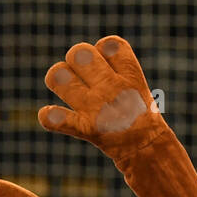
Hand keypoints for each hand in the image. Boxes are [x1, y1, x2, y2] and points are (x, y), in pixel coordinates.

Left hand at [38, 36, 163, 156]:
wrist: (146, 152)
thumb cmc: (139, 116)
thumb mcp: (136, 86)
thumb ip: (114, 67)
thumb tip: (88, 55)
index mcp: (130, 75)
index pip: (108, 44)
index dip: (102, 50)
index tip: (106, 67)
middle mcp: (113, 88)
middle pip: (79, 53)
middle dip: (76, 61)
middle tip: (83, 79)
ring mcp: (98, 109)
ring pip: (59, 76)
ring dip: (59, 81)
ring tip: (68, 91)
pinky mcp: (86, 130)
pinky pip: (57, 118)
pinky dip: (49, 117)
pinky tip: (51, 116)